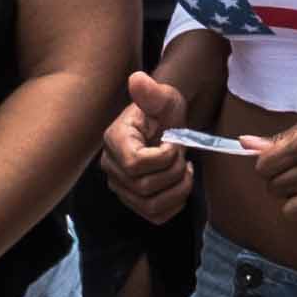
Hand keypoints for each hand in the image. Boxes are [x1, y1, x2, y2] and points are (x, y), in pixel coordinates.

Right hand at [100, 68, 197, 220]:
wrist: (166, 125)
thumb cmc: (163, 111)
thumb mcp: (163, 98)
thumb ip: (151, 92)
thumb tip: (137, 79)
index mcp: (115, 141)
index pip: (135, 165)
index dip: (162, 158)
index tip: (173, 142)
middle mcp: (112, 167)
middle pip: (144, 188)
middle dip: (174, 171)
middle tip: (183, 155)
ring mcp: (121, 188)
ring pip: (150, 206)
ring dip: (178, 190)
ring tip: (185, 170)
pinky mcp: (134, 201)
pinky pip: (155, 217)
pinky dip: (175, 204)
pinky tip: (180, 183)